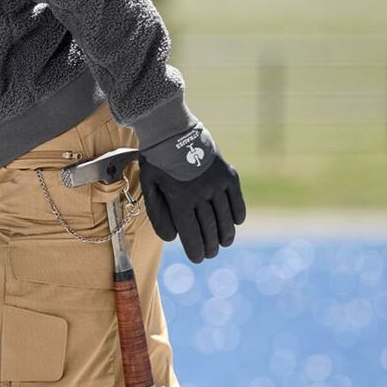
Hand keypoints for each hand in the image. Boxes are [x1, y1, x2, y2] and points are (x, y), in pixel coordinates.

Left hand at [138, 124, 245, 262]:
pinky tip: (234, 223)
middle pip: (210, 230)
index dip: (196, 250)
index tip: (198, 258)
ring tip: (222, 243)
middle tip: (209, 253)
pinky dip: (237, 215)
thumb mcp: (149, 185)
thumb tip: (173, 238)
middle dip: (210, 247)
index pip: (191, 234)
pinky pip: (236, 201)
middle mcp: (200, 193)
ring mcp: (216, 183)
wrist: (171, 128)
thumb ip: (158, 214)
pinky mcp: (228, 174)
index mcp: (179, 198)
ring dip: (225, 235)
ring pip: (226, 220)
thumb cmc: (156, 159)